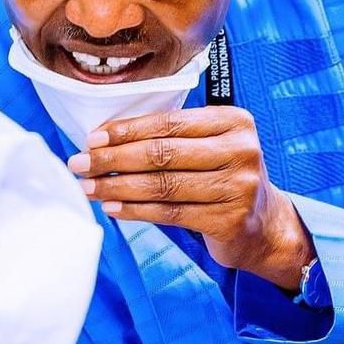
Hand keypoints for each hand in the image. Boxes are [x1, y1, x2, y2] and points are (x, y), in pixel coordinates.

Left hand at [67, 106, 314, 289]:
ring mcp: (239, 187)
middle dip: (113, 159)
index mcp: (234, 120)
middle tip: (80, 163)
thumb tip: (105, 137)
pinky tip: (113, 208)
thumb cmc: (222, 174)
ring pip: (163, 185)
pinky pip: (170, 213)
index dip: (126, 130)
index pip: (169, 122)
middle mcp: (241, 150)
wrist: (263, 223)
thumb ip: (172, 136)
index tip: (92, 138)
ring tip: (88, 188)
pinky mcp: (230, 220)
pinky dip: (136, 210)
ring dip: (117, 187)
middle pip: (162, 153)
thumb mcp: (210, 144)